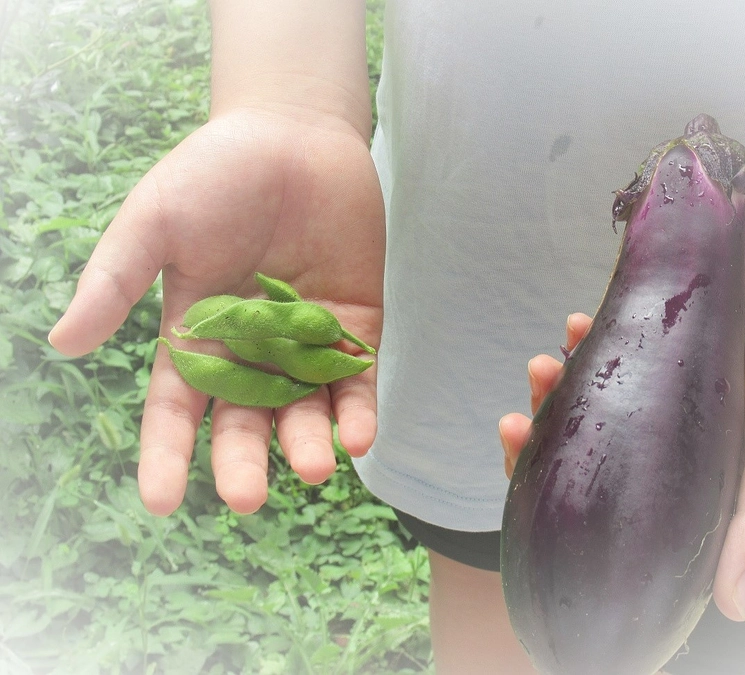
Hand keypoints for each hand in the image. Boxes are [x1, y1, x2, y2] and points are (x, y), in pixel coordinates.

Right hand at [49, 108, 384, 515]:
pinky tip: (359, 436)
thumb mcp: (153, 223)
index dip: (167, 453)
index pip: (178, 406)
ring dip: (308, 440)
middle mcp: (251, 349)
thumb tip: (63, 344)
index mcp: (196, 334)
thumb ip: (116, 281)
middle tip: (248, 498)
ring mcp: (305, 341)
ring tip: (313, 466)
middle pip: (245, 419)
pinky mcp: (354, 325)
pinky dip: (359, 408)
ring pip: (304, 407)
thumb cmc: (215, 174)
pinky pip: (357, 378)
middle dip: (244, 460)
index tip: (160, 502)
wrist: (295, 135)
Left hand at [500, 195, 744, 621]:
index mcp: (700, 486)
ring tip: (545, 361)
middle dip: (547, 438)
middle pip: (594, 454)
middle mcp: (678, 448)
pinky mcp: (667, 351)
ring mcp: (668, 397)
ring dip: (560, 386)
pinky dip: (587, 341)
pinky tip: (575, 325)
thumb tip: (732, 610)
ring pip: (596, 400)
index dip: (564, 503)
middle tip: (519, 417)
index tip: (524, 476)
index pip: (619, 511)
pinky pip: (614, 351)